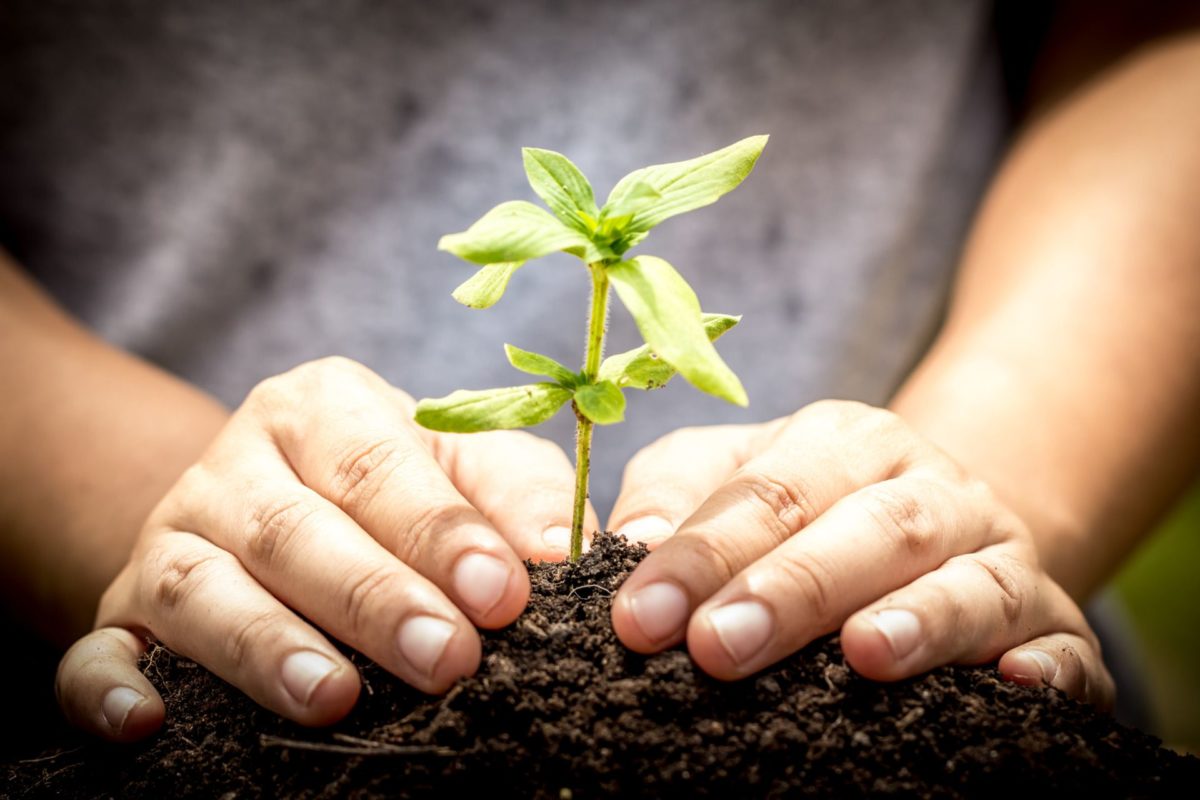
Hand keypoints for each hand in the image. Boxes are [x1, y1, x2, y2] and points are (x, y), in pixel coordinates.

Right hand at [55, 357, 597, 740]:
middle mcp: (236, 463)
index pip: (381, 466)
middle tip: (447, 659)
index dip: (440, 532)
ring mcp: (172, 537)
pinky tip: (151, 725)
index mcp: (321, 409)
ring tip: (333, 697)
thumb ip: (515, 497)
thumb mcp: (464, 465)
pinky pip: (98, 651)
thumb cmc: (397, 486)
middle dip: (374, 598)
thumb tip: (570, 554)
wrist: (276, 498)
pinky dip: (111, 688)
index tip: (503, 595)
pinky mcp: (120, 611)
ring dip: (265, 645)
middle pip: (297, 528)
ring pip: (206, 588)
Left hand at [608, 400, 1113, 706]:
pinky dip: (1047, 665)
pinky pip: (1066, 643)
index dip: (702, 554)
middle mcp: (930, 488)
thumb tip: (631, 547)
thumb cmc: (804, 510)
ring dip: (918, 617)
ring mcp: (1000, 554)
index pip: (768, 491)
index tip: (638, 618)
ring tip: (862, 656)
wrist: (939, 523)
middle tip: (717, 648)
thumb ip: (676, 498)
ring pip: (965, 579)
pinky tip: (1016, 684)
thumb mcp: (729, 478)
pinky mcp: (1055, 626)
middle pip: (866, 527)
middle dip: (791, 588)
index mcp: (845, 443)